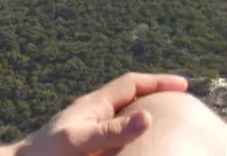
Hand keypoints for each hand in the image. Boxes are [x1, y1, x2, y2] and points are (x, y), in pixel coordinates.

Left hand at [11, 72, 188, 155]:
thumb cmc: (47, 151)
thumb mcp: (81, 140)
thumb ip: (113, 130)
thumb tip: (148, 115)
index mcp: (94, 104)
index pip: (130, 84)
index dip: (157, 81)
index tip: (183, 85)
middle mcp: (94, 112)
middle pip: (129, 95)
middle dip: (154, 94)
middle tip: (181, 100)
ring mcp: (90, 126)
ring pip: (122, 112)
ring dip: (143, 112)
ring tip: (167, 118)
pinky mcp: (88, 142)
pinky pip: (115, 131)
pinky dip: (131, 131)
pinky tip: (138, 141)